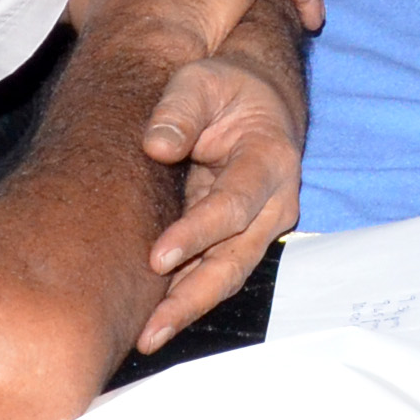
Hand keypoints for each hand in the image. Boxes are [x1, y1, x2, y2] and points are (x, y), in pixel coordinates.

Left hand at [133, 1, 307, 349]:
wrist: (253, 100)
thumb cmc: (223, 88)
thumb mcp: (200, 81)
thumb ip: (179, 110)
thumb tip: (158, 146)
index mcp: (270, 161)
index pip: (233, 206)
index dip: (198, 233)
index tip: (157, 257)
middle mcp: (273, 204)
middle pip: (235, 259)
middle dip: (193, 297)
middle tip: (151, 327)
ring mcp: (258, 228)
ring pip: (226, 276)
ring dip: (187, 309)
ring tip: (145, 338)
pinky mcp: (236, 240)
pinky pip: (213, 275)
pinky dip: (184, 299)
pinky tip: (151, 321)